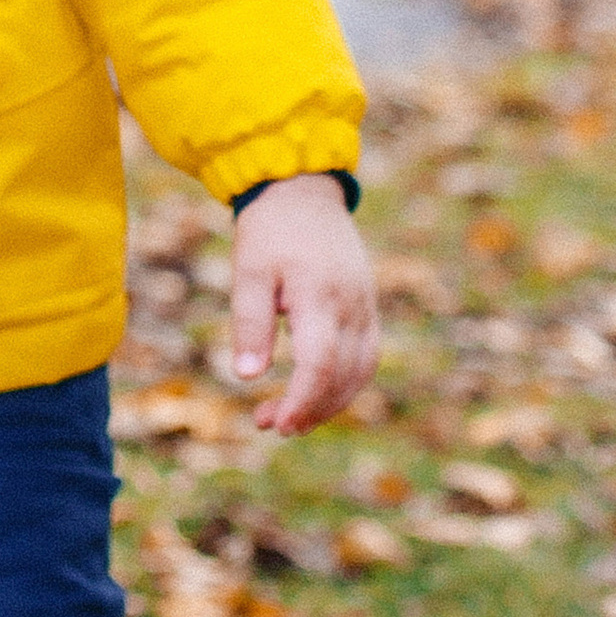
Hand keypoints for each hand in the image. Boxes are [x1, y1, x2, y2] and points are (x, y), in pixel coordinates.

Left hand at [230, 176, 379, 433]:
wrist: (304, 192)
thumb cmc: (270, 232)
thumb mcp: (249, 271)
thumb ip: (250, 323)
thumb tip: (247, 376)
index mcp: (319, 294)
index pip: (319, 363)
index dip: (301, 400)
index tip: (277, 423)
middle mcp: (351, 304)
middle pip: (342, 374)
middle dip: (309, 409)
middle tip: (269, 424)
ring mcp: (365, 306)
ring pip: (360, 371)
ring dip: (329, 403)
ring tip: (289, 418)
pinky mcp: (367, 307)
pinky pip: (366, 357)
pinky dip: (344, 383)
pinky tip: (315, 394)